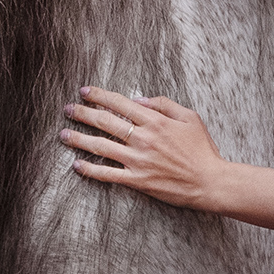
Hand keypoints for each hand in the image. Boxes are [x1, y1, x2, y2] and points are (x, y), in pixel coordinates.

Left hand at [60, 86, 226, 208]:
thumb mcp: (190, 117)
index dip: (100, 96)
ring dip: (79, 139)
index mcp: (155, 121)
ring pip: (101, 147)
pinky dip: (90, 170)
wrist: (210, 182)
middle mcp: (143, 139)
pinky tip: (76, 165)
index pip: (120, 103)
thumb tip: (139, 99)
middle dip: (83, 113)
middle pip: (106, 122)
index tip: (85, 91)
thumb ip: (164, 104)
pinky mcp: (138, 180)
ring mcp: (139, 160)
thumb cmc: (203, 150)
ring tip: (63, 135)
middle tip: (68, 109)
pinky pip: (108, 174)